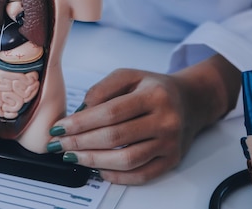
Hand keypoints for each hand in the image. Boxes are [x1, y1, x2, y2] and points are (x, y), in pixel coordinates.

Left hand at [47, 55, 240, 184]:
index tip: (59, 128)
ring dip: (94, 161)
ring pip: (127, 159)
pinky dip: (117, 175)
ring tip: (73, 157)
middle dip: (81, 143)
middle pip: (115, 137)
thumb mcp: (129, 76)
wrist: (191, 100)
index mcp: (153, 95)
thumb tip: (80, 112)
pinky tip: (98, 169)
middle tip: (59, 145)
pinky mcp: (172, 160)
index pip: (110, 112)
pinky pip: (142, 175)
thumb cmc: (154, 88)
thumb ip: (102, 89)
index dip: (81, 122)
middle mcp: (165, 120)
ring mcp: (170, 143)